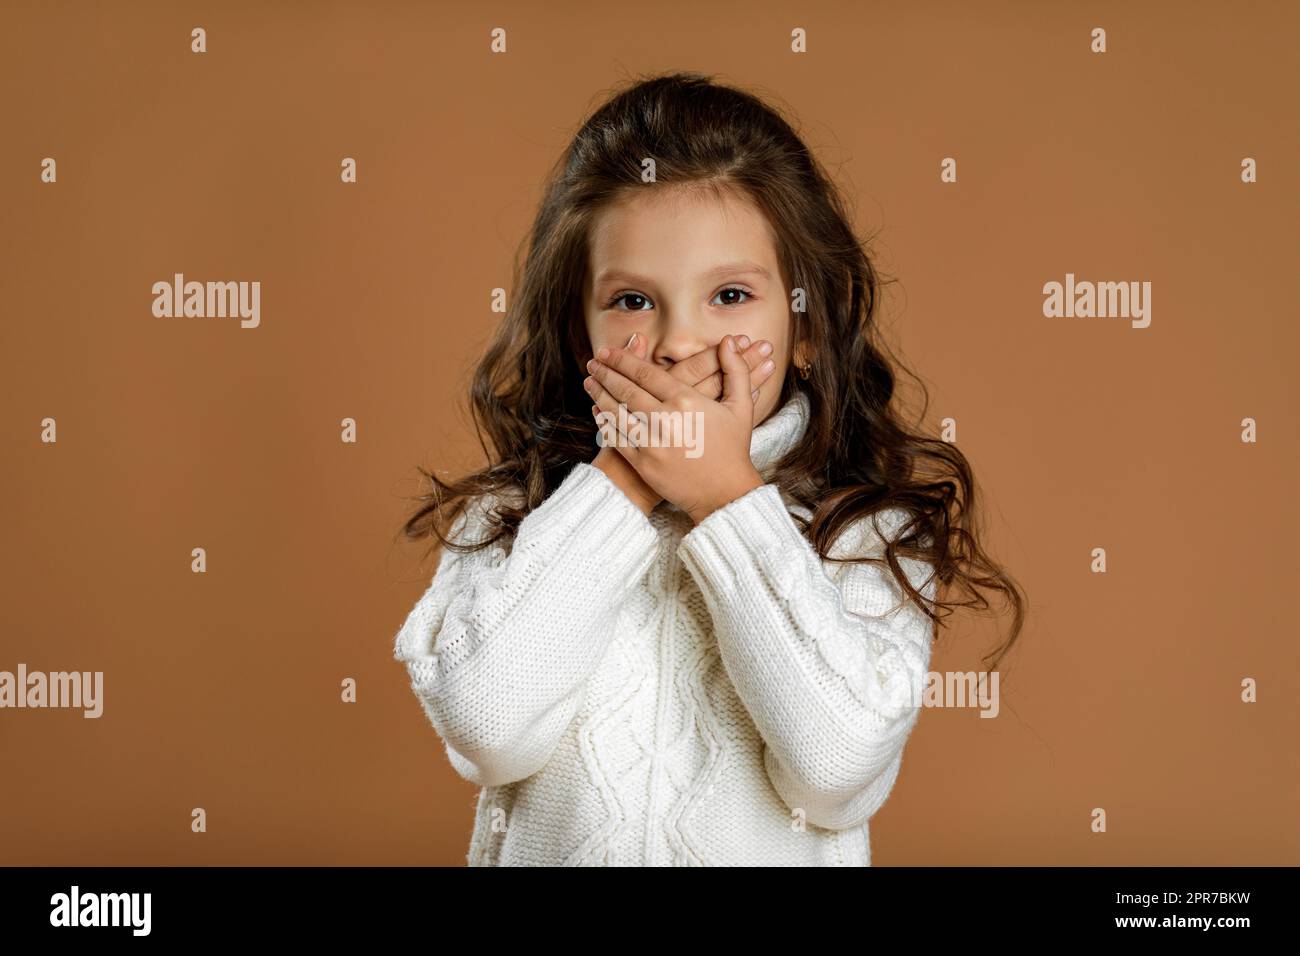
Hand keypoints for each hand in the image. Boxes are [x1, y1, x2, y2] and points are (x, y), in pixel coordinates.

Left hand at [585, 334, 765, 524]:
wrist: (724, 494)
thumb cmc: (733, 449)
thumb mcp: (741, 407)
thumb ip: (735, 370)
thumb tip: (728, 340)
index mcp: (687, 401)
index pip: (645, 373)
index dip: (622, 360)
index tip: (607, 351)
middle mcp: (666, 420)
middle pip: (626, 389)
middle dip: (605, 373)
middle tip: (592, 363)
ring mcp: (652, 443)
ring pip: (617, 413)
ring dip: (599, 395)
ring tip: (589, 382)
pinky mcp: (643, 464)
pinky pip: (617, 439)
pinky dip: (604, 423)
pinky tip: (597, 412)